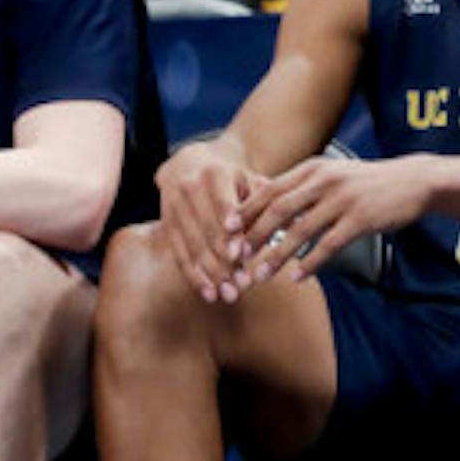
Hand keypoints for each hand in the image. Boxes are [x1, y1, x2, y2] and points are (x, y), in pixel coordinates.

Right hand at [154, 140, 261, 302]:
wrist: (189, 165)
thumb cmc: (230, 178)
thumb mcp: (249, 181)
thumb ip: (266, 202)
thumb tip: (293, 223)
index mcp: (215, 173)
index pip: (224, 207)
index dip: (230, 233)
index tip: (239, 256)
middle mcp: (190, 187)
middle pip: (208, 231)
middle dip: (225, 262)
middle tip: (242, 286)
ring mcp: (174, 206)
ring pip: (193, 246)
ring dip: (212, 275)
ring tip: (231, 295)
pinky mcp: (166, 223)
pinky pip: (179, 254)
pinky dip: (194, 277)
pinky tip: (210, 294)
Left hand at [234, 154, 430, 289]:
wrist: (412, 181)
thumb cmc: (366, 184)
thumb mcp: (331, 175)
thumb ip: (302, 187)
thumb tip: (267, 207)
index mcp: (311, 169)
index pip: (269, 190)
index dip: (246, 212)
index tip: (225, 233)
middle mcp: (323, 181)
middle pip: (278, 210)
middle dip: (253, 236)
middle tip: (234, 259)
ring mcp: (342, 199)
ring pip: (300, 230)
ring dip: (276, 256)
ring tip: (260, 276)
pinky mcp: (360, 219)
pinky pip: (328, 245)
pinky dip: (310, 263)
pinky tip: (297, 277)